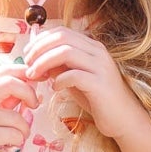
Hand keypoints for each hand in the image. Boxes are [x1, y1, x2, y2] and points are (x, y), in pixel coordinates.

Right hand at [0, 58, 38, 151]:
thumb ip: (3, 96)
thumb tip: (31, 83)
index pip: (4, 70)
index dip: (25, 73)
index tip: (36, 82)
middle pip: (10, 83)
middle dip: (29, 93)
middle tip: (34, 104)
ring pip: (16, 116)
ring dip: (24, 128)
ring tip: (18, 134)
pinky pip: (13, 134)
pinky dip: (18, 140)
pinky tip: (10, 143)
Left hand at [21, 26, 141, 142]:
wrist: (123, 119)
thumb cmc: (97, 99)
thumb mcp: (75, 78)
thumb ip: (60, 66)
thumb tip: (36, 58)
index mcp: (92, 47)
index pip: (62, 32)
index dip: (40, 40)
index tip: (27, 55)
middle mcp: (98, 52)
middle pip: (62, 38)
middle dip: (38, 49)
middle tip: (27, 64)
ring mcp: (101, 67)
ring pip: (66, 52)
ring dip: (44, 62)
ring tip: (34, 76)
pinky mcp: (100, 84)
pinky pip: (74, 75)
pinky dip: (59, 80)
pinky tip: (54, 89)